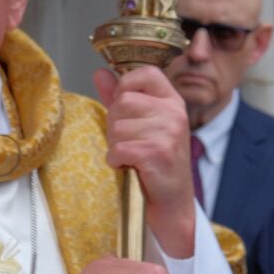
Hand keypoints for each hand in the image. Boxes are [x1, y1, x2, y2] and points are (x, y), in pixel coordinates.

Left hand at [94, 65, 194, 257]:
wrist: (171, 201)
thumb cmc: (154, 159)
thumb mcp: (139, 122)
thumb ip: (118, 96)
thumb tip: (99, 72)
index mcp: (171, 100)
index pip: (145, 74)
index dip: (126, 86)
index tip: (126, 108)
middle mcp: (174, 113)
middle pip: (123, 102)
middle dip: (116, 124)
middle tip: (131, 142)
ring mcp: (169, 133)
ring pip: (117, 127)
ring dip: (116, 145)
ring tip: (132, 155)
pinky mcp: (158, 153)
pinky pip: (118, 148)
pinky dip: (116, 160)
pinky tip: (129, 166)